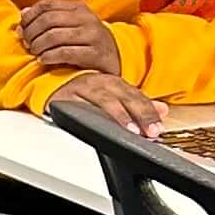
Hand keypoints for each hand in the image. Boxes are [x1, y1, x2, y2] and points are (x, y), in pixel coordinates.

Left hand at [16, 0, 123, 75]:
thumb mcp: (71, 26)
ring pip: (54, 36)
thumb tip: (23, 13)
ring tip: (35, 52)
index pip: (46, 6)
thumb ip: (49, 18)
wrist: (116, 60)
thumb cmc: (87, 43)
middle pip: (48, 20)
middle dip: (31, 33)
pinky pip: (65, 53)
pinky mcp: (96, 54)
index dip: (29, 17)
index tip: (21, 29)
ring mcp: (93, 36)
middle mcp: (87, 19)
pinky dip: (49, 56)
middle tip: (26, 43)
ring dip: (38, 46)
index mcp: (79, 8)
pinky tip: (43, 60)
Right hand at [55, 70, 172, 138]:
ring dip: (119, 116)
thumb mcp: (114, 97)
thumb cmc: (84, 94)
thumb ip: (138, 104)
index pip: (137, 97)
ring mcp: (83, 89)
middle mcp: (101, 82)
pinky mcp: (65, 98)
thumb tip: (163, 110)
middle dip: (140, 114)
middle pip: (125, 97)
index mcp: (115, 83)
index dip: (149, 112)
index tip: (158, 128)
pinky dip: (91, 115)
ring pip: (104, 100)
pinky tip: (98, 125)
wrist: (51, 85)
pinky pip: (80, 106)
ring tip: (131, 130)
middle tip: (150, 131)